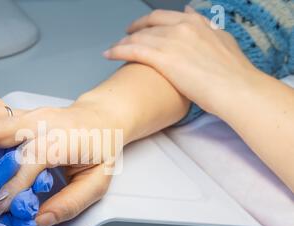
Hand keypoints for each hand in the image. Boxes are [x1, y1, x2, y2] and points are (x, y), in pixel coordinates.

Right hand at [0, 96, 117, 225]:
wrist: (105, 119)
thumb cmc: (102, 150)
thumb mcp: (97, 182)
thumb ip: (70, 203)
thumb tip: (39, 219)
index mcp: (61, 141)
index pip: (29, 164)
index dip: (10, 186)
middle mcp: (42, 123)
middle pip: (1, 132)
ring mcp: (31, 114)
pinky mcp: (23, 112)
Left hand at [104, 8, 259, 114]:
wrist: (235, 88)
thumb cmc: (233, 74)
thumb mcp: (224, 43)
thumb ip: (208, 32)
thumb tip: (203, 24)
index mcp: (197, 24)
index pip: (167, 17)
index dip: (151, 22)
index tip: (145, 27)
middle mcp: (182, 27)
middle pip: (150, 24)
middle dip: (135, 28)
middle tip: (126, 34)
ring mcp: (171, 41)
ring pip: (139, 36)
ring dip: (123, 41)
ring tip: (114, 48)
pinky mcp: (161, 57)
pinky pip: (132, 49)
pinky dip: (117, 50)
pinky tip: (108, 54)